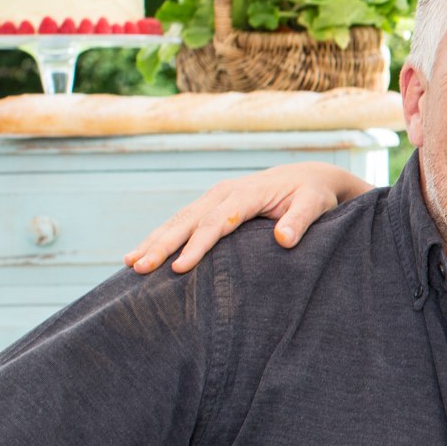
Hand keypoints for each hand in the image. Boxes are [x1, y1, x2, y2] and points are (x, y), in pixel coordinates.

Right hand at [125, 162, 372, 273]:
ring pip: (178, 220)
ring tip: (131, 264)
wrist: (308, 177)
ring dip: (154, 241)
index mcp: (245, 193)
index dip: (197, 245)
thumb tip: (284, 239)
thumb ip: (301, 220)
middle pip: (188, 220)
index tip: (179, 268)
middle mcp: (224, 192)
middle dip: (162, 244)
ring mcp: (214, 197)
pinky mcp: (211, 205)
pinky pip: (181, 221)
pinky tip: (142, 254)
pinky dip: (161, 237)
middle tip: (140, 268)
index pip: (217, 222)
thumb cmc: (313, 195)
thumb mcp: (315, 205)